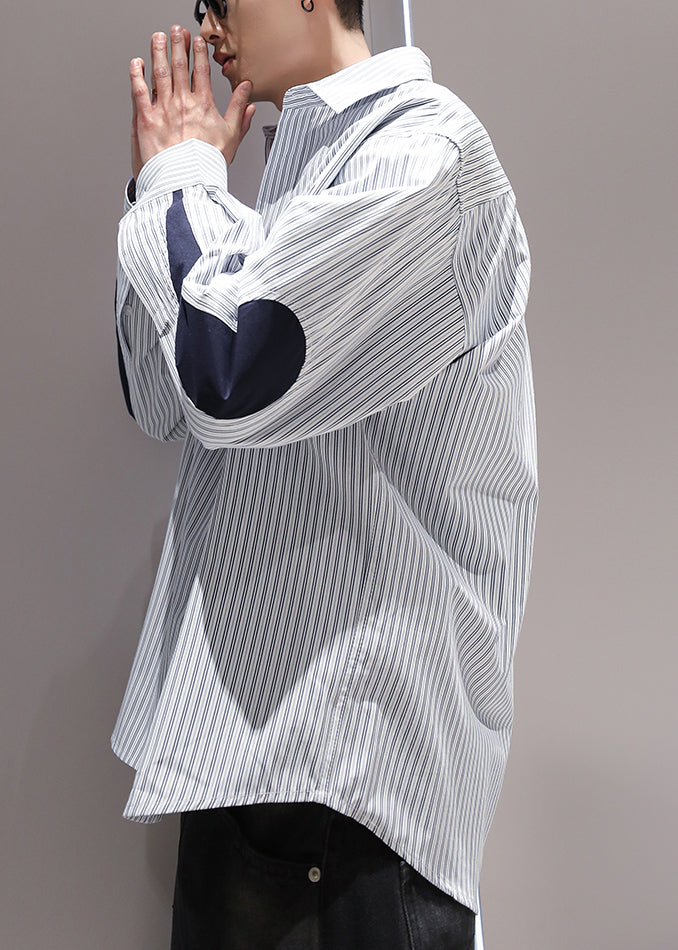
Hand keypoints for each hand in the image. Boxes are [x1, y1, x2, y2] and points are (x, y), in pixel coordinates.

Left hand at [130, 25, 255, 179]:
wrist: (187, 182)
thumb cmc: (208, 164)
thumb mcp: (232, 137)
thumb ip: (239, 111)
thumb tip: (247, 93)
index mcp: (204, 105)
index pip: (201, 71)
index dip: (198, 53)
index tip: (196, 41)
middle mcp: (183, 102)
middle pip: (179, 65)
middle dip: (177, 44)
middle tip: (175, 31)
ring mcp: (163, 108)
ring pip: (159, 72)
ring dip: (158, 51)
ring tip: (158, 38)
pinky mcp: (146, 118)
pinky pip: (139, 90)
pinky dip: (137, 73)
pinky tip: (137, 63)